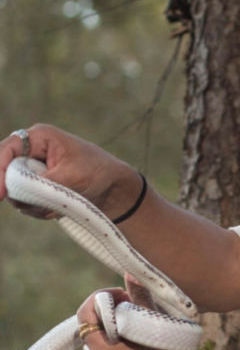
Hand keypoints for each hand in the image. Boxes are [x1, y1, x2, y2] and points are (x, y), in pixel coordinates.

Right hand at [0, 124, 140, 219]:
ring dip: (36, 205)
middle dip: (23, 193)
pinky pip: (29, 205)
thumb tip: (18, 195)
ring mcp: (35, 174)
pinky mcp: (40, 191)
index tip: (1, 193)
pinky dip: (42, 211)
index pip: (6, 151)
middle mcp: (32, 154)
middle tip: (44, 203)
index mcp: (38, 138)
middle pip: (8, 175)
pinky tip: (61, 210)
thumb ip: (43, 184)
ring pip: (18, 194)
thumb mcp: (71, 176)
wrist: (117, 191)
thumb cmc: (98, 173)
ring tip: (62, 204)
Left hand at [78, 274, 198, 349]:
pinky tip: (137, 344)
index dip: (99, 299)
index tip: (121, 294)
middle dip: (108, 315)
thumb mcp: (156, 328)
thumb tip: (131, 274)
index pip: (84, 317)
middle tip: (130, 306)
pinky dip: (116, 347)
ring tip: (135, 325)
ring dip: (112, 332)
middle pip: (92, 331)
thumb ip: (141, 300)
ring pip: (99, 345)